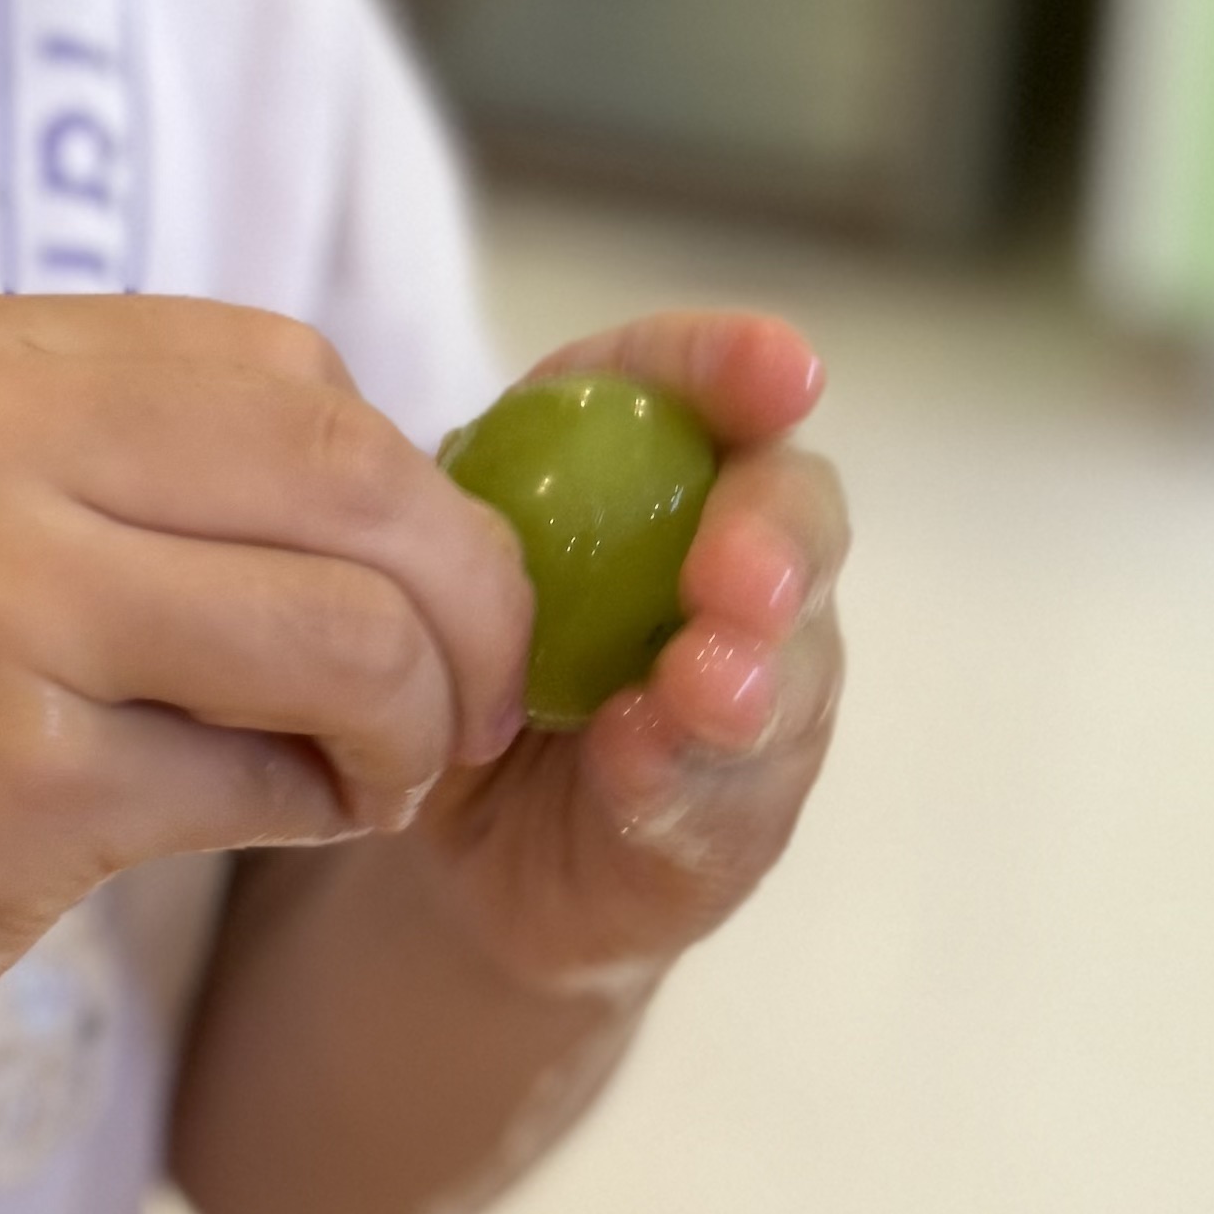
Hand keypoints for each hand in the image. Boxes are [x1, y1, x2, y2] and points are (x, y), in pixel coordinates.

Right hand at [0, 293, 532, 1119]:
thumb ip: (151, 474)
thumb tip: (427, 506)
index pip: (289, 367)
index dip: (405, 487)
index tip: (420, 592)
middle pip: (354, 475)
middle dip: (466, 604)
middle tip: (472, 708)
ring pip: (351, 627)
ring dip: (415, 726)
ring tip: (373, 779)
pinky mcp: (18, 767)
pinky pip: (272, 772)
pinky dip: (320, 808)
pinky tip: (282, 821)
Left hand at [404, 311, 845, 996]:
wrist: (468, 845)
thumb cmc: (453, 665)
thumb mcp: (428, 575)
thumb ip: (445, 524)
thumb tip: (423, 485)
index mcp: (641, 466)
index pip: (698, 388)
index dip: (735, 368)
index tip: (782, 371)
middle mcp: (726, 558)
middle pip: (785, 511)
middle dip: (771, 535)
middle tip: (734, 573)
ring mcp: (758, 687)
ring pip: (790, 659)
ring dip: (748, 666)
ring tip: (701, 683)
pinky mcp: (741, 811)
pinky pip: (728, 790)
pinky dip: (681, 772)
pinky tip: (639, 763)